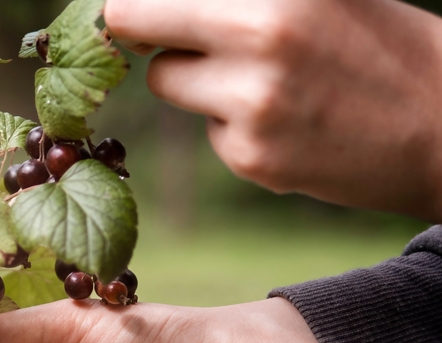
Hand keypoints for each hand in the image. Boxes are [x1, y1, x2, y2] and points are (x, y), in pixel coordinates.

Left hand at [104, 0, 441, 222]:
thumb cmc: (380, 46)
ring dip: (195, 77)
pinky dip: (232, 125)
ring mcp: (253, 103)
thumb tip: (160, 0)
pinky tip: (288, 122)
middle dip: (146, 28)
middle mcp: (261, 34)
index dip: (135, 3)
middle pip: (135, 23)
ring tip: (260, 79)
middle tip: (164, 32)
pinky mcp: (251, 157)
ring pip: (166, 81)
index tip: (133, 10)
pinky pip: (208, 128)